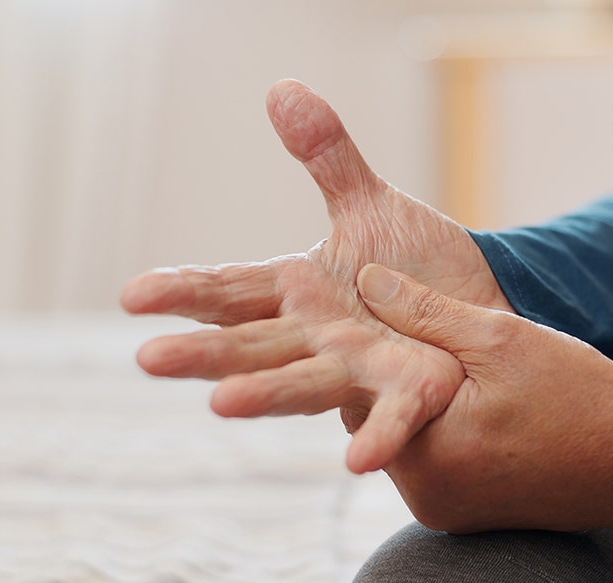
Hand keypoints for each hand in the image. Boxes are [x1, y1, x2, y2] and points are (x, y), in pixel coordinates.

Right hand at [121, 80, 511, 472]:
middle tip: (148, 358)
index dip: (182, 291)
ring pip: (302, 384)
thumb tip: (280, 89)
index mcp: (294, 292)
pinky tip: (357, 463)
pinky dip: (377, 438)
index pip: (227, 289)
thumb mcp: (369, 204)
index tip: (132, 294)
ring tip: (221, 405)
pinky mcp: (410, 393)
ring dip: (264, 396)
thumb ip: (326, 156)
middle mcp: (312, 338)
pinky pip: (391, 419)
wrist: (480, 306)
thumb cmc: (415, 264)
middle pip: (247, 345)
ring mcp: (356, 369)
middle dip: (200, 353)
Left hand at [356, 263, 612, 532]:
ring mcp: (446, 514)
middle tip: (436, 352)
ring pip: (410, 445)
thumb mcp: (498, 338)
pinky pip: (437, 467)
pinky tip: (483, 412)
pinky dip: (448, 438)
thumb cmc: (576, 393)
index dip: (378, 357)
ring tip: (464, 380)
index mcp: (425, 457)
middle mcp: (426, 498)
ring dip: (426, 412)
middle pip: (382, 425)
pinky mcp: (468, 521)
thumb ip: (424, 310)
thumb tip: (365, 279)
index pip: (361, 398)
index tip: (398, 330)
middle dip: (402, 387)